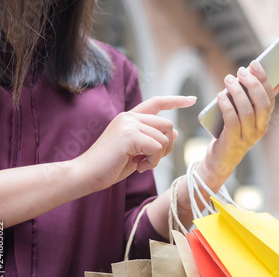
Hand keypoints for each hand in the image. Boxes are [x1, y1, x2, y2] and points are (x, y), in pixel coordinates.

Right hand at [76, 95, 195, 191]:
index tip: (192, 100)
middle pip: (167, 124)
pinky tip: (139, 167)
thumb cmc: (110, 165)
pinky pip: (157, 147)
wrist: (86, 174)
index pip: (157, 102)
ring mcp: (129, 124)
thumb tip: (174, 132)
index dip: (175, 101)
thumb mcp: (137, 152)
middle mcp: (129, 116)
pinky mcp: (129, 135)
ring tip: (141, 164)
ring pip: (164, 137)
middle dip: (166, 147)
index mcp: (130, 118)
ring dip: (158, 157)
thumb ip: (153, 140)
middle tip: (151, 160)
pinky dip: (153, 161)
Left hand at [201, 60, 278, 179]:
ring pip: (247, 111)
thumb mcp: (247, 114)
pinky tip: (220, 96)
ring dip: (237, 93)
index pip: (270, 97)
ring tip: (228, 80)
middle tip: (241, 71)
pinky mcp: (233, 141)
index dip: (264, 80)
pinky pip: (232, 121)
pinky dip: (226, 107)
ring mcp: (247, 137)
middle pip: (262, 104)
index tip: (255, 64)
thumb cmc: (233, 132)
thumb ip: (258, 97)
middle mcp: (259, 129)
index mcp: (265, 120)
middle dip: (252, 84)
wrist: (221, 159)